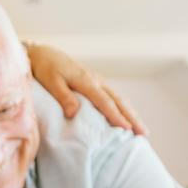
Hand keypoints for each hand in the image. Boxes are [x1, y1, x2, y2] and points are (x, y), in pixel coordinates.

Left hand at [26, 42, 146, 135]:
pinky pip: (113, 96)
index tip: (127, 129)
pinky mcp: (95, 83)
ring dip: (131, 113)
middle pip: (119, 101)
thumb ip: (63, 96)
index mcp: (86, 81)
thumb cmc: (44, 68)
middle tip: (144, 133)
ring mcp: (97, 81)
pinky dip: (123, 107)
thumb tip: (74, 113)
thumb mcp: (51, 82)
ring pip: (119, 98)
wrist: (42, 54)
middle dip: (132, 117)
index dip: (116, 116)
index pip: (105, 102)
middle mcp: (96, 80)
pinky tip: (127, 117)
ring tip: (141, 129)